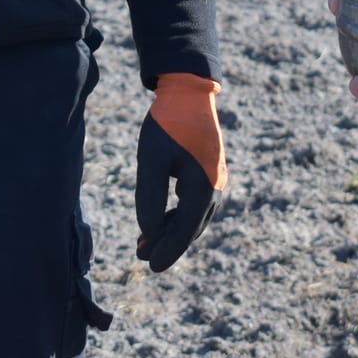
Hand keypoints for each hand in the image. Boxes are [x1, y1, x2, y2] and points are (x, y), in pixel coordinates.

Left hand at [134, 73, 227, 272]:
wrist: (188, 90)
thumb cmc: (168, 123)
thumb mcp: (151, 158)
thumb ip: (150, 196)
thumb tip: (150, 231)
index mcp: (204, 184)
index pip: (186, 229)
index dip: (170, 250)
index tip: (152, 267)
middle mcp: (215, 185)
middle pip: (193, 227)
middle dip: (169, 244)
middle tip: (143, 258)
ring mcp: (214, 178)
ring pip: (195, 216)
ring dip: (172, 231)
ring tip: (145, 244)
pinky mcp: (208, 170)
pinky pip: (195, 203)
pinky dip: (178, 215)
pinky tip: (161, 221)